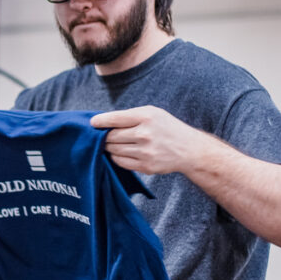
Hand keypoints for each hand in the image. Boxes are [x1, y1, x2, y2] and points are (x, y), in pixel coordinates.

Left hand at [91, 106, 205, 175]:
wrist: (188, 149)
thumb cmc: (167, 127)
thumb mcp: (152, 113)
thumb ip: (130, 116)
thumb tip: (104, 121)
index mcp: (146, 117)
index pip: (115, 119)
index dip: (100, 121)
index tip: (92, 123)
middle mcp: (145, 134)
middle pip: (111, 136)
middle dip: (103, 136)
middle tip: (101, 135)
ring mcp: (145, 152)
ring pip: (114, 150)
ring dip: (108, 147)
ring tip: (111, 143)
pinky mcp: (145, 166)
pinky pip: (120, 162)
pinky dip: (116, 157)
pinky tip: (119, 152)